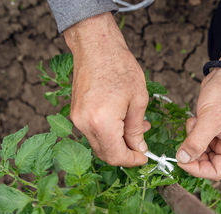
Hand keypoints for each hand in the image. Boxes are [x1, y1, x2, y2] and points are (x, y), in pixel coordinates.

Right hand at [64, 13, 149, 166]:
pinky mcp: (76, 113)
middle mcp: (85, 125)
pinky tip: (123, 120)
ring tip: (138, 126)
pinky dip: (109, 133)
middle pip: (106, 153)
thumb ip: (137, 129)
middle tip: (142, 144)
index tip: (144, 158)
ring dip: (118, 142)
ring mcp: (77, 119)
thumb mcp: (138, 100)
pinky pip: (93, 132)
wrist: (96, 45)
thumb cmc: (119, 67)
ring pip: (100, 144)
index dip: (132, 161)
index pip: (116, 156)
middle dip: (126, 153)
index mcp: (101, 123)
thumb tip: (138, 148)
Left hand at [176, 69, 220, 179]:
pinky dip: (191, 132)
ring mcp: (218, 138)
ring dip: (191, 140)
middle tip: (183, 142)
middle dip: (193, 152)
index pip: (217, 171)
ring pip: (199, 151)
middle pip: (206, 163)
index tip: (182, 161)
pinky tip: (195, 118)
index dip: (198, 169)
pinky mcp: (209, 130)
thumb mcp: (211, 119)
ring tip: (194, 123)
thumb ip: (196, 141)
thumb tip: (182, 159)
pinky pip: (196, 139)